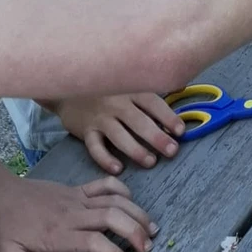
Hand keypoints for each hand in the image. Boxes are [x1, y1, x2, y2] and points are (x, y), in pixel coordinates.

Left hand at [0, 170, 156, 251]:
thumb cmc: (1, 231)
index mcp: (59, 234)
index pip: (95, 241)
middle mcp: (73, 214)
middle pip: (113, 217)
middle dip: (135, 230)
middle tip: (148, 247)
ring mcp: (77, 198)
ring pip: (114, 200)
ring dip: (135, 212)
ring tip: (151, 228)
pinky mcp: (76, 189)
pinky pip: (104, 185)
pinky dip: (122, 190)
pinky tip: (131, 201)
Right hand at [52, 92, 184, 175]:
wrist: (69, 87)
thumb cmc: (108, 88)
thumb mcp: (129, 83)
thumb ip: (152, 88)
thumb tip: (182, 86)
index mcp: (131, 90)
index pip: (153, 103)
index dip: (168, 117)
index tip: (180, 131)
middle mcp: (117, 102)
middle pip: (139, 121)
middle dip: (157, 137)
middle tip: (172, 151)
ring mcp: (100, 117)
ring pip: (119, 135)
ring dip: (135, 150)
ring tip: (151, 162)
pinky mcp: (85, 131)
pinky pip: (94, 147)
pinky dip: (105, 159)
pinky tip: (117, 169)